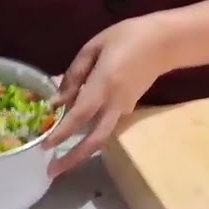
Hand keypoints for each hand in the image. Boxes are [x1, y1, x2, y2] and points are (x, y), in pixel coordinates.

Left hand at [42, 16, 170, 177]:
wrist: (164, 43)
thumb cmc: (126, 37)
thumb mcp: (94, 46)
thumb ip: (74, 74)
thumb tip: (57, 99)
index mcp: (104, 84)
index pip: (80, 114)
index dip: (62, 131)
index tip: (44, 145)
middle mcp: (115, 102)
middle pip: (95, 139)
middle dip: (73, 158)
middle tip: (52, 171)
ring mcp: (124, 108)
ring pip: (102, 137)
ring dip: (82, 152)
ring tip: (60, 160)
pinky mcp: (129, 108)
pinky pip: (106, 124)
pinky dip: (90, 132)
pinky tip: (75, 130)